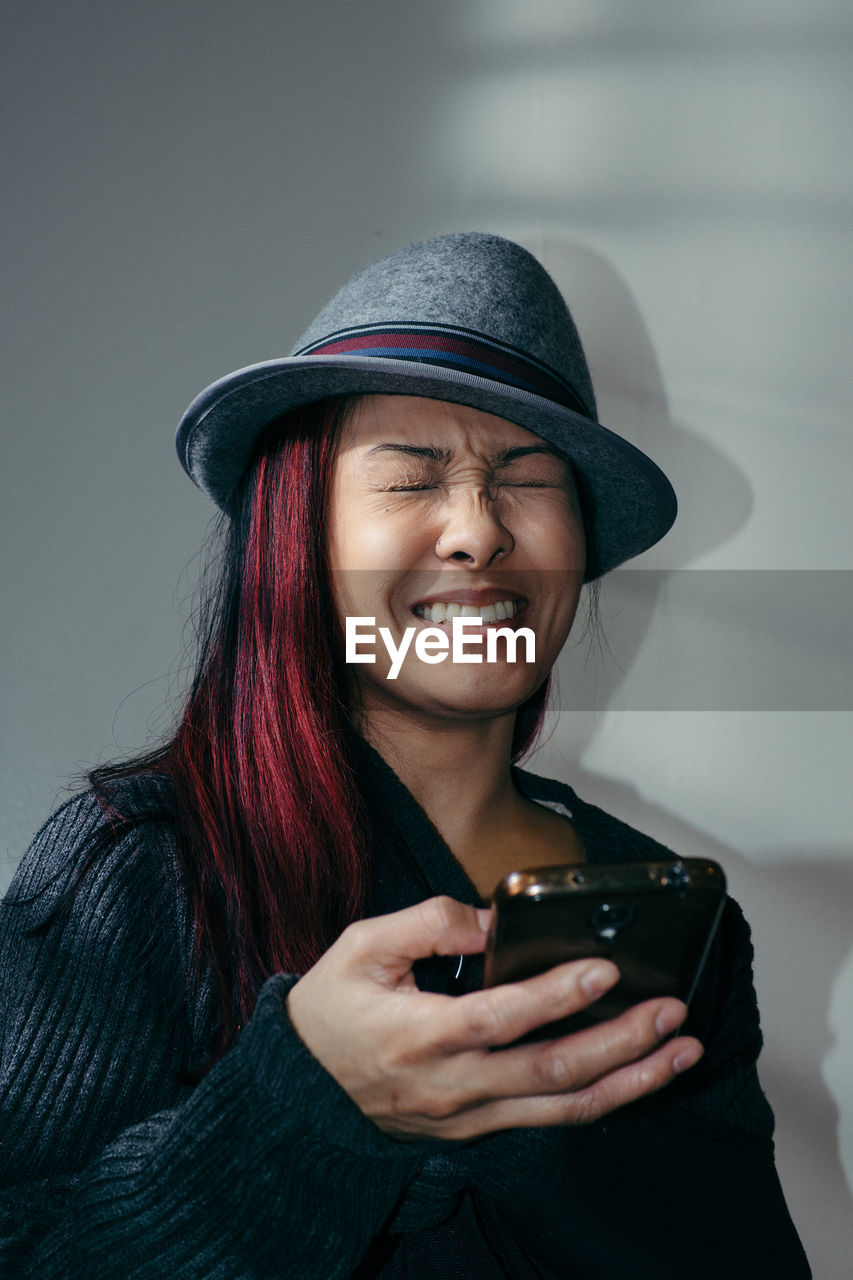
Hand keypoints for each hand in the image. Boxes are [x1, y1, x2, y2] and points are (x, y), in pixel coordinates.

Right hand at [286, 896, 703, 1140]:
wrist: (302, 1088)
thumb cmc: (332, 1010)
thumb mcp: (362, 946)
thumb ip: (428, 922)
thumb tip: (490, 919)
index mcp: (422, 1035)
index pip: (502, 1017)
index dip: (556, 995)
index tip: (604, 969)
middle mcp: (454, 1085)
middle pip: (551, 1072)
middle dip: (621, 1043)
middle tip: (671, 1013)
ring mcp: (469, 1115)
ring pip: (562, 1108)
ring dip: (629, 1082)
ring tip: (680, 1053)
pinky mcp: (478, 1127)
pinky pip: (548, 1118)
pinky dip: (599, 1099)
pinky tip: (636, 1076)